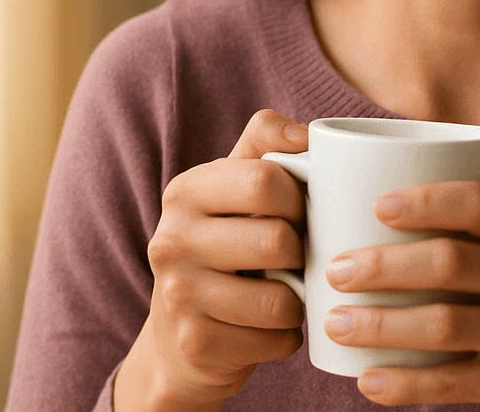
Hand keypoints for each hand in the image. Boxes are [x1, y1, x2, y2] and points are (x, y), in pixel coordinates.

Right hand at [114, 110, 309, 411]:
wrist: (179, 336)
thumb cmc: (226, 246)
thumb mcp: (234, 186)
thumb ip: (268, 143)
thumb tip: (308, 134)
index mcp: (186, 192)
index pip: (265, 180)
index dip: (299, 198)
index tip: (298, 211)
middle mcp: (171, 241)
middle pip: (277, 240)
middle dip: (302, 252)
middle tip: (296, 257)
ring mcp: (178, 296)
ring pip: (281, 299)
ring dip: (299, 300)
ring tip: (286, 292)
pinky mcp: (196, 344)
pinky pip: (277, 339)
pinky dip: (287, 335)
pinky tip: (269, 327)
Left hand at [321, 182, 479, 411]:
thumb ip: (475, 234)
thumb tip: (369, 212)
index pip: (477, 203)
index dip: (425, 201)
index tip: (376, 207)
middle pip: (449, 262)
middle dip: (383, 266)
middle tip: (335, 271)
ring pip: (443, 324)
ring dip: (380, 325)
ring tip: (336, 324)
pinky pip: (452, 381)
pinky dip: (404, 383)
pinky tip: (367, 380)